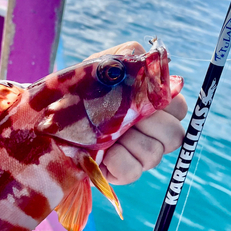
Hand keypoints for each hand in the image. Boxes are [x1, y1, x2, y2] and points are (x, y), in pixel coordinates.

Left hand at [87, 42, 187, 184]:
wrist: (51, 116)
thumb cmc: (81, 89)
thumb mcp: (103, 66)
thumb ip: (130, 57)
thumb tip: (154, 61)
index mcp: (153, 106)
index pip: (180, 108)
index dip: (166, 105)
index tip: (142, 98)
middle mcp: (152, 132)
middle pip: (174, 135)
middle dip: (149, 125)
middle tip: (124, 118)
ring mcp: (140, 155)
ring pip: (154, 154)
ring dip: (128, 142)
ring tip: (105, 135)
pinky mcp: (124, 173)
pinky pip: (133, 171)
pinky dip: (116, 161)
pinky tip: (101, 153)